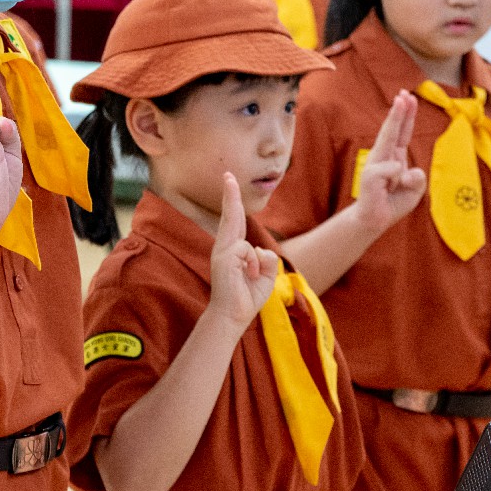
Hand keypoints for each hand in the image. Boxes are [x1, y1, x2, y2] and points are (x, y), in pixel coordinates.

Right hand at [205, 173, 279, 331]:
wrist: (232, 316)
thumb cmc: (247, 298)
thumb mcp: (266, 277)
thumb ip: (267, 260)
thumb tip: (262, 251)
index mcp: (233, 250)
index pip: (234, 222)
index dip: (232, 202)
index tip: (229, 183)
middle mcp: (225, 247)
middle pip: (231, 216)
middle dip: (230, 195)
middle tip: (228, 174)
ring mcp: (223, 251)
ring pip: (246, 240)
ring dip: (257, 265)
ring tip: (250, 280)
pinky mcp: (224, 256)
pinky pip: (250, 251)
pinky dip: (255, 267)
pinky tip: (248, 278)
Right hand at [351, 91, 427, 233]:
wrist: (373, 220)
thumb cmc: (393, 202)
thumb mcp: (415, 191)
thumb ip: (418, 179)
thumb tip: (409, 170)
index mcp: (394, 157)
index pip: (402, 133)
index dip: (407, 116)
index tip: (409, 97)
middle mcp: (383, 157)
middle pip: (392, 130)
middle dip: (399, 110)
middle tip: (404, 92)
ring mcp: (375, 165)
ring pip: (387, 139)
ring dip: (395, 118)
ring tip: (401, 100)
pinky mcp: (370, 177)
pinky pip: (389, 170)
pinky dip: (396, 176)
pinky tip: (394, 184)